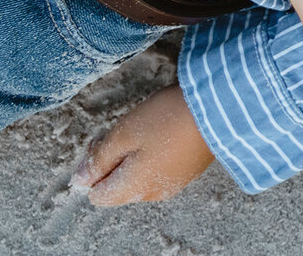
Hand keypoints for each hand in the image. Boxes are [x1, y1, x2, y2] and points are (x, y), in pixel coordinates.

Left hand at [74, 86, 212, 205]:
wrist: (222, 107)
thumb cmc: (168, 118)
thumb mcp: (123, 134)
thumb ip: (98, 161)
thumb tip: (79, 181)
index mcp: (132, 188)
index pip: (97, 195)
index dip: (94, 170)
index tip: (104, 143)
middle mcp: (152, 194)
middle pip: (118, 188)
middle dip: (114, 164)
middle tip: (124, 132)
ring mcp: (174, 184)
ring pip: (140, 179)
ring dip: (136, 159)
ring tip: (148, 129)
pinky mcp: (190, 171)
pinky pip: (161, 171)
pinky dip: (157, 156)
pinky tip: (167, 133)